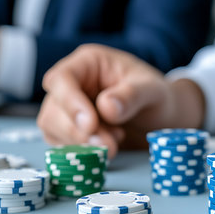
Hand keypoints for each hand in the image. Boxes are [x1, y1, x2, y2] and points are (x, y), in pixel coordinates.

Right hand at [37, 44, 204, 157]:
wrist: (161, 117)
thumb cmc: (156, 96)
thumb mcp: (153, 90)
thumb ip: (132, 95)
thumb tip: (106, 107)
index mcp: (88, 62)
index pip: (62, 78)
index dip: (70, 103)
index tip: (90, 125)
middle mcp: (73, 83)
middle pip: (54, 108)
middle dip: (78, 132)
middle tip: (109, 146)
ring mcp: (68, 107)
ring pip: (53, 128)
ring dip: (80, 143)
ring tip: (114, 144)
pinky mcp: (70, 129)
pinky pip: (62, 143)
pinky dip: (81, 151)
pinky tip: (107, 147)